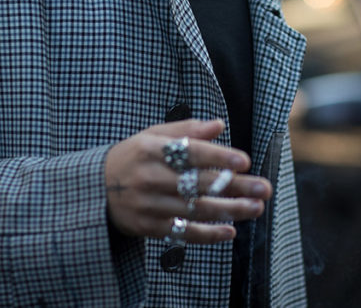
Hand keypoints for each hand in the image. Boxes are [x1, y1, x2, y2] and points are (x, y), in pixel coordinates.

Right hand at [104, 119, 271, 242]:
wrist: (96, 189)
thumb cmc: (134, 157)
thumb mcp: (152, 136)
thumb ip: (186, 131)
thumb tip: (219, 125)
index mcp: (151, 149)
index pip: (189, 152)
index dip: (217, 156)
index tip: (244, 160)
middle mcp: (150, 177)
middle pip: (198, 183)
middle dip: (235, 186)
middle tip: (263, 188)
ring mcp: (149, 204)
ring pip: (195, 210)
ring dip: (229, 210)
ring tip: (256, 208)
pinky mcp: (149, 227)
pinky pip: (183, 232)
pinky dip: (208, 234)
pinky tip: (231, 230)